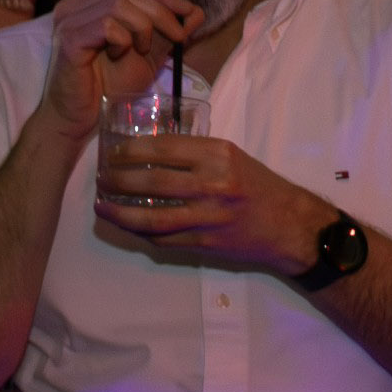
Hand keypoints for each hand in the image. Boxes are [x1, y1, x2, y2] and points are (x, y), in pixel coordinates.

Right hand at [37, 0, 201, 140]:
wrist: (82, 116)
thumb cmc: (109, 85)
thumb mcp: (148, 54)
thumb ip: (168, 32)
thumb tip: (197, 13)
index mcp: (92, 3)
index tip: (192, 14)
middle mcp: (76, 4)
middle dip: (162, 14)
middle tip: (178, 38)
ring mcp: (68, 20)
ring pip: (120, 5)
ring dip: (142, 28)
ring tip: (142, 51)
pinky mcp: (69, 38)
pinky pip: (107, 26)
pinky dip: (122, 40)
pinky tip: (117, 56)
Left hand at [93, 134, 333, 275]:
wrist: (291, 226)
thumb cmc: (259, 186)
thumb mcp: (232, 157)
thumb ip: (194, 153)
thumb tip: (147, 150)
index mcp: (219, 156)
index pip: (163, 149)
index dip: (130, 151)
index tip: (112, 153)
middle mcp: (214, 184)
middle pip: (151, 182)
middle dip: (117, 181)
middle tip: (100, 179)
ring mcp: (209, 217)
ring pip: (151, 217)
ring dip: (119, 213)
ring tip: (101, 205)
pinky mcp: (206, 242)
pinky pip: (163, 239)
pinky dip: (139, 232)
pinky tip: (126, 224)